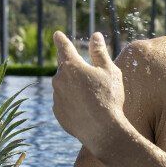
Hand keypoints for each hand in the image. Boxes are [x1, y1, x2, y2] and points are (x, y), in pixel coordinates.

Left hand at [51, 32, 127, 150]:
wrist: (102, 131)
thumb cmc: (108, 97)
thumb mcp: (109, 71)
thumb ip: (100, 52)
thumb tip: (95, 36)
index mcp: (71, 66)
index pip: (64, 47)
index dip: (61, 40)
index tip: (57, 35)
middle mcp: (59, 80)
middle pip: (65, 69)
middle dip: (75, 70)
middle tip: (91, 78)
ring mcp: (56, 97)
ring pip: (64, 87)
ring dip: (74, 88)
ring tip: (94, 99)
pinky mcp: (58, 113)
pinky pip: (64, 103)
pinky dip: (73, 103)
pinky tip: (87, 110)